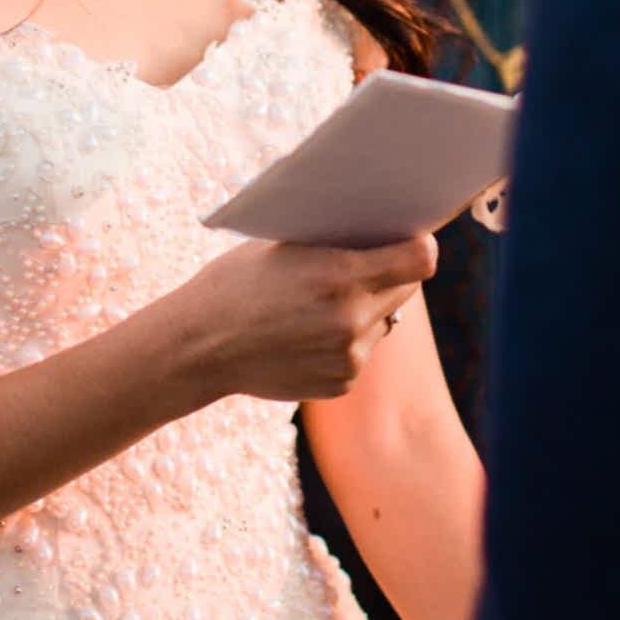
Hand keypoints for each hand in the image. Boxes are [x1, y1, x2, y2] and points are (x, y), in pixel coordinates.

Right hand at [185, 233, 438, 401]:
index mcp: (341, 276)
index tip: (412, 239)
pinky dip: (345, 341)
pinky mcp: (340, 384)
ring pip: (384, 322)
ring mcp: (349, 358)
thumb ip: (338, 246)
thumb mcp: (286, 247)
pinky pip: (361, 352)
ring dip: (366, 310)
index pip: (420, 259)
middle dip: (391, 275)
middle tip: (362, 265)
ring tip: (319, 305)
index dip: (420, 245)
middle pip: (406, 289)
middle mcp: (352, 320)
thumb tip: (382, 235)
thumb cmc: (236, 283)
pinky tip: (306, 335)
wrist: (199, 347)